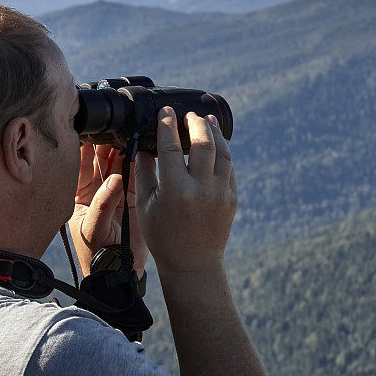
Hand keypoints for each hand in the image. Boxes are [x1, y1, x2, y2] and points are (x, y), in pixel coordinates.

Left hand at [70, 142, 148, 277]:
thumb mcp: (93, 229)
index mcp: (80, 195)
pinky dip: (140, 161)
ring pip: (120, 163)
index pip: (80, 165)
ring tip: (129, 133)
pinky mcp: (135, 196)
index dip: (84, 147)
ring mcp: (117, 192)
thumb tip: (116, 179)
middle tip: (114, 126)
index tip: (89, 129)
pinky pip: (137, 174)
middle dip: (106, 143)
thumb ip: (102, 204)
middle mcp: (98, 190)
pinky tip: (142, 147)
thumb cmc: (98, 255)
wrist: (120, 272)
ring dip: (124, 149)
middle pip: (101, 160)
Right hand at [135, 107, 237, 274]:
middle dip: (195, 123)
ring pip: (222, 152)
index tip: (166, 111)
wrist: (193, 263)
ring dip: (214, 132)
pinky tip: (216, 142)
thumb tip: (143, 145)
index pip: (171, 147)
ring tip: (206, 120)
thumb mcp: (146, 205)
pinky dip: (222, 151)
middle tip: (189, 114)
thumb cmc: (163, 236)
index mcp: (175, 190)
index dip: (167, 125)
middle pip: (203, 143)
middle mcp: (201, 189)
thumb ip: (144, 172)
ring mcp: (220, 193)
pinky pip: (229, 167)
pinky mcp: (232, 197)